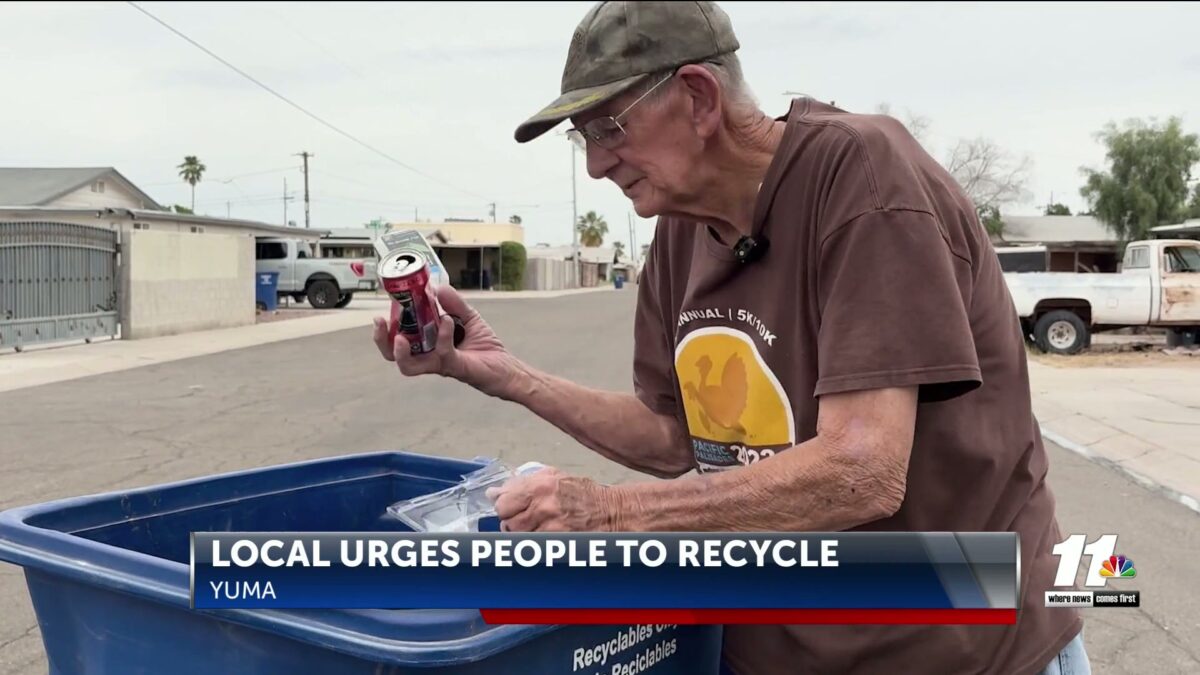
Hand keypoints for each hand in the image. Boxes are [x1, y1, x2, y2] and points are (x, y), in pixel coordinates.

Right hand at [373, 284, 520, 396]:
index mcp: (427, 345)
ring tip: (400, 335)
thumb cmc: (485, 347)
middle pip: (393, 356)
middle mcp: (429, 357)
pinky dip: (442, 333)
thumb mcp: (468, 317)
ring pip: (409, 365)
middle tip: (380, 322)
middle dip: (381, 341)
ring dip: (400, 350)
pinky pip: (442, 352)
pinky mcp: (455, 367)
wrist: (507, 368)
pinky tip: (447, 319)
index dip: (386, 330)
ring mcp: (440, 364)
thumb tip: (437, 287)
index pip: (398, 341)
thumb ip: (454, 303)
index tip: (383, 311)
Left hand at [486, 467, 614, 531]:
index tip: (508, 507)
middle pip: (506, 521)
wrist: (609, 512)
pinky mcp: (556, 541)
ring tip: (534, 527)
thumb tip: (493, 493)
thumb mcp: (552, 478)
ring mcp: (549, 526)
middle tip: (521, 518)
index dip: (503, 506)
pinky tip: (543, 535)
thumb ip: (521, 484)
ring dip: (520, 533)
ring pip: (517, 535)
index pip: (502, 502)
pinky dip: (533, 541)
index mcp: (540, 485)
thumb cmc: (582, 493)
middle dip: (509, 520)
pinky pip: (532, 544)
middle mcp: (542, 505)